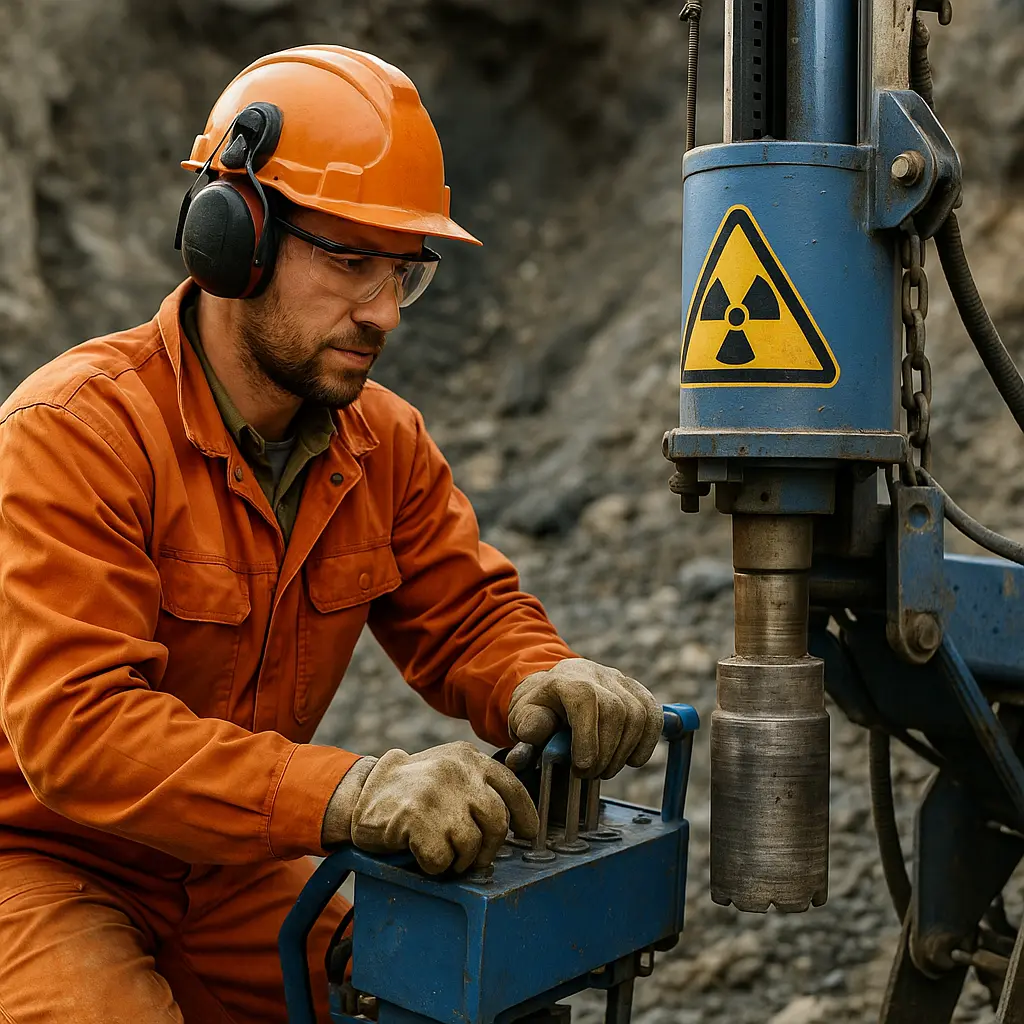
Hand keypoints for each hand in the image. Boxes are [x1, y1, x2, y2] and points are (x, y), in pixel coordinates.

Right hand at [322, 742, 538, 874]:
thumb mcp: (448, 773)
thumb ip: (477, 787)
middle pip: (497, 822)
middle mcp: (456, 771)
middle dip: (488, 848)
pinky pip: (441, 860)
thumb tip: (514, 821)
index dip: (525, 815)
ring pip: (471, 845)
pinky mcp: (417, 819)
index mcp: (468, 758)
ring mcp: (437, 794)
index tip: (529, 834)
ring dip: (458, 860)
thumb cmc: (410, 792)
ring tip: (442, 853)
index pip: (511, 787)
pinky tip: (421, 855)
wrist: (361, 796)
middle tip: (473, 858)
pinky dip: (433, 867)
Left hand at [508, 658, 662, 778]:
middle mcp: (596, 673)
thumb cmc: (539, 708)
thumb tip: (530, 738)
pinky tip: (631, 760)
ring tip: (605, 769)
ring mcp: (620, 680)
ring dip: (624, 751)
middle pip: (615, 710)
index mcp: (566, 678)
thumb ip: (527, 727)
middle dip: (606, 751)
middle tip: (591, 774)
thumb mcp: (524, 716)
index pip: (585, 700)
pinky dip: (647, 742)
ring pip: (637, 714)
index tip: (582, 767)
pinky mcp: (637, 691)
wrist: (553, 690)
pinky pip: (653, 715)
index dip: (588, 737)